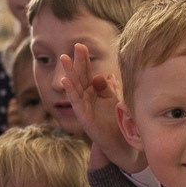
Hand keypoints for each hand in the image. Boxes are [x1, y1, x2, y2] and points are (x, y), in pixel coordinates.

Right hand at [59, 45, 146, 172]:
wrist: (120, 141)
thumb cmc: (117, 121)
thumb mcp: (115, 100)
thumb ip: (110, 88)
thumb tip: (105, 75)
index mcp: (93, 92)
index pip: (87, 72)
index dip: (84, 59)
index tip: (81, 45)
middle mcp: (86, 97)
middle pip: (80, 76)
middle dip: (77, 61)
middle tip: (76, 46)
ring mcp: (83, 106)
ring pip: (75, 86)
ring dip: (69, 72)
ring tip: (64, 59)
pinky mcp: (83, 116)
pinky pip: (76, 102)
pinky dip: (70, 91)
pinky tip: (65, 81)